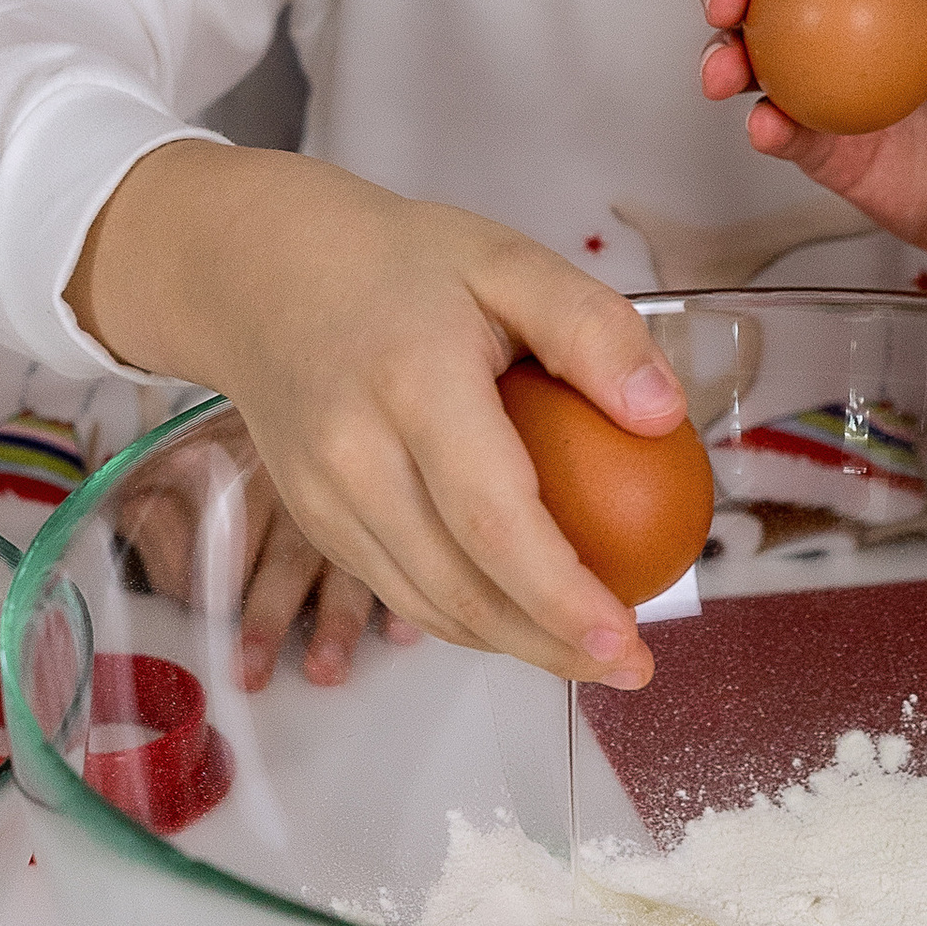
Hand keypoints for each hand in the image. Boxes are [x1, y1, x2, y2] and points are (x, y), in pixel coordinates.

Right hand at [68, 143, 694, 685]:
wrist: (263, 272)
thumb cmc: (404, 263)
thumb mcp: (508, 260)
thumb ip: (591, 328)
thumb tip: (663, 416)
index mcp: (415, 384)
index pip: (493, 517)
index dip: (560, 594)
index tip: (629, 637)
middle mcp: (356, 456)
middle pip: (459, 585)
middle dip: (550, 644)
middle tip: (633, 665)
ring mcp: (323, 498)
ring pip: (426, 604)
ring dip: (511, 643)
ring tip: (589, 651)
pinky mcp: (312, 520)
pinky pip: (395, 590)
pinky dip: (463, 616)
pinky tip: (519, 613)